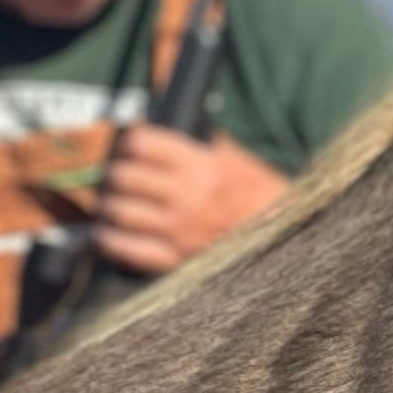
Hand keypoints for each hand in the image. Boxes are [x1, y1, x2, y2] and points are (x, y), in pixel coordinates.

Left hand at [91, 125, 286, 274]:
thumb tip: (164, 133)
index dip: (131, 142)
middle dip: (116, 174)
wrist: (287, 239)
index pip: (144, 144)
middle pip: (124, 177)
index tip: (131, 146)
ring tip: (111, 202)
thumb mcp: (235, 160)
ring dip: (109, 205)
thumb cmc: (262, 197)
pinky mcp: (177, 259)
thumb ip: (200, 145)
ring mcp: (180, 229)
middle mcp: (187, 196)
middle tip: (118, 175)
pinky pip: (129, 249)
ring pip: (120, 212)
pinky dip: (110, 240)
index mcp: (203, 165)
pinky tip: (105, 234)